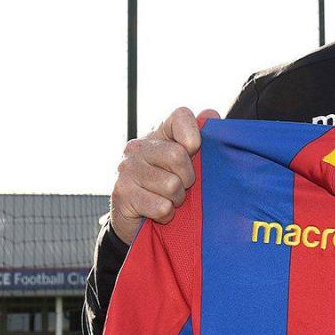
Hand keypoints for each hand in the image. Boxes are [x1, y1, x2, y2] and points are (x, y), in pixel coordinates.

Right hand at [109, 107, 219, 244]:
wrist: (138, 220)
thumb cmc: (169, 186)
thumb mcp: (189, 163)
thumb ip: (202, 138)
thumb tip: (212, 114)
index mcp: (158, 133)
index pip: (182, 116)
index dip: (195, 136)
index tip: (194, 153)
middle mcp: (138, 146)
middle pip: (178, 156)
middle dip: (188, 178)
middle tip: (182, 186)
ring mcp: (127, 169)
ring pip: (171, 185)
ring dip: (177, 199)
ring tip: (169, 199)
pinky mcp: (122, 193)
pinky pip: (161, 207)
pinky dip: (167, 214)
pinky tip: (158, 210)